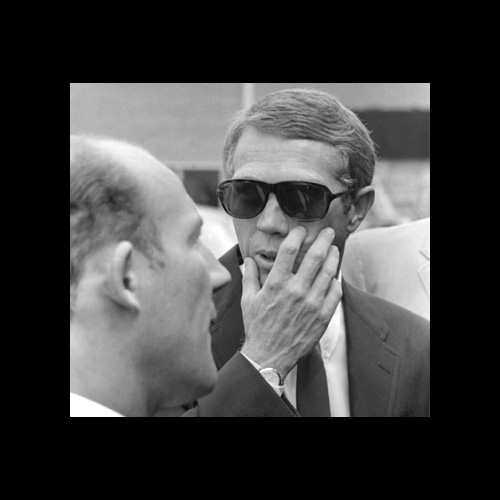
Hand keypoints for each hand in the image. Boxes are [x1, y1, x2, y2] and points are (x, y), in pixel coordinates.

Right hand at [240, 226, 342, 378]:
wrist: (269, 356)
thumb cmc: (257, 327)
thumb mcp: (248, 300)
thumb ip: (250, 277)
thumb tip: (249, 259)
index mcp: (276, 284)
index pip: (289, 250)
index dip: (296, 235)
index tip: (300, 230)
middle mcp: (296, 291)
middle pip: (315, 256)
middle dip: (324, 239)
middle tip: (328, 231)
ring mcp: (311, 303)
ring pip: (329, 272)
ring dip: (333, 256)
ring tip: (334, 249)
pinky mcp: (323, 315)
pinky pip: (335, 291)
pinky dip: (336, 280)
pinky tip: (334, 275)